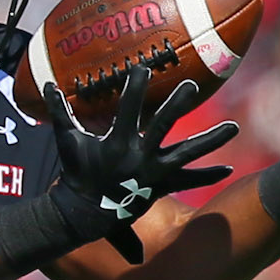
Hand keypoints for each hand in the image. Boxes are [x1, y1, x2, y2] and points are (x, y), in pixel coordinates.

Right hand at [44, 65, 236, 263]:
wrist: (84, 212)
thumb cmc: (76, 173)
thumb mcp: (68, 142)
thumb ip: (60, 113)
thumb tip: (47, 85)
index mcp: (118, 143)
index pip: (129, 108)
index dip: (135, 87)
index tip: (144, 68)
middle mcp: (140, 156)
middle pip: (163, 125)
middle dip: (176, 104)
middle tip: (190, 85)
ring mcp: (154, 172)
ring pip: (187, 153)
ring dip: (210, 140)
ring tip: (233, 128)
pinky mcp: (161, 185)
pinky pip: (188, 181)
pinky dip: (207, 175)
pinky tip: (227, 169)